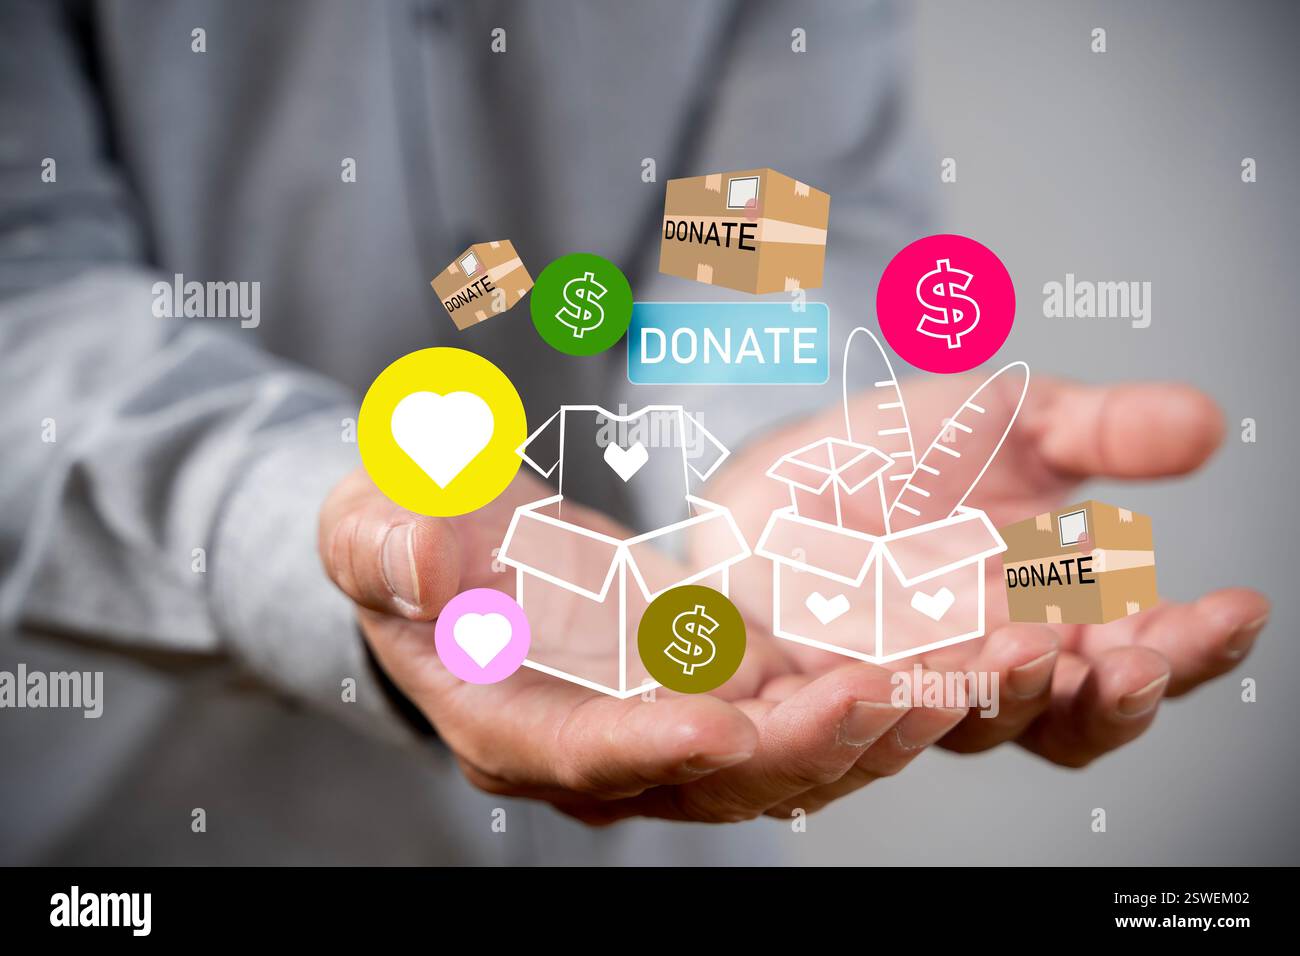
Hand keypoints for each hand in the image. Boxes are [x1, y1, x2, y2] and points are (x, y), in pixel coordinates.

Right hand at [318, 468, 971, 822]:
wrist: (456, 552)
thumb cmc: (408, 540)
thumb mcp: (374, 525)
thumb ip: (390, 545)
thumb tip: (424, 566)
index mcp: (513, 725)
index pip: (586, 755)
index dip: (651, 746)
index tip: (723, 720)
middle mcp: (606, 748)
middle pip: (718, 777)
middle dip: (806, 743)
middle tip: (892, 687)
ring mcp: (674, 722)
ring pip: (790, 756)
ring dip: (876, 722)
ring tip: (962, 669)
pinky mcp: (726, 682)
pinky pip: (814, 700)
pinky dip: (883, 680)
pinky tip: (953, 638)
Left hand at [706, 374, 1268, 768]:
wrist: (786, 466)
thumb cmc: (909, 453)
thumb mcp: (1016, 422)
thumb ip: (1100, 431)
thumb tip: (1203, 421)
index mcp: (1058, 616)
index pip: (1141, 653)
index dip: (1193, 644)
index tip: (1236, 607)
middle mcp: (994, 668)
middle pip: (1074, 716)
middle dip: (1114, 694)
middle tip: (1137, 659)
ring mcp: (915, 685)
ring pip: (977, 723)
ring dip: (1009, 692)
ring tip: (1026, 644)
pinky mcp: (832, 688)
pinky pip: (863, 717)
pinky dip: (885, 703)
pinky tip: (899, 670)